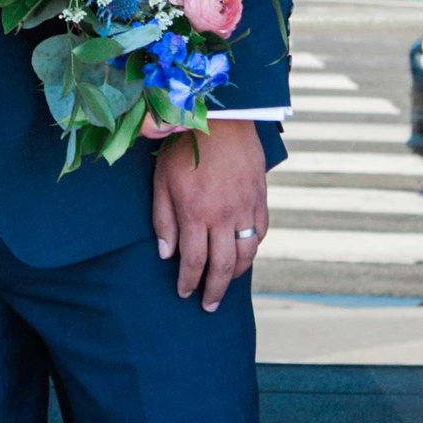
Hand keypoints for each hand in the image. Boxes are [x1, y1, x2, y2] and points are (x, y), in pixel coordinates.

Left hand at [153, 114, 269, 312]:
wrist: (221, 117)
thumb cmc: (184, 147)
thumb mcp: (161, 181)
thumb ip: (163, 220)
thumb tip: (166, 254)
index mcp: (196, 213)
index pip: (193, 261)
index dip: (188, 281)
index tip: (184, 293)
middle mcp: (224, 216)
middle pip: (223, 266)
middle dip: (214, 290)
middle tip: (209, 306)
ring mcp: (246, 208)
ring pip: (246, 254)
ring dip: (236, 275)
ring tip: (226, 285)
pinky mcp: (260, 198)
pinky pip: (260, 233)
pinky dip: (252, 248)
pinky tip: (244, 254)